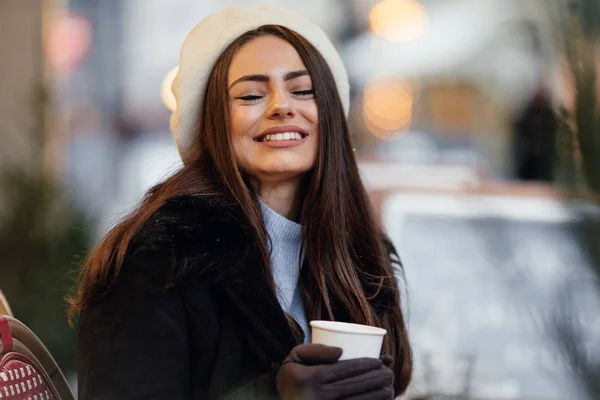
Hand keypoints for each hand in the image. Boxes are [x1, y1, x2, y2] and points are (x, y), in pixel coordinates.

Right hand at [275, 344, 393, 399]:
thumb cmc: (290, 376)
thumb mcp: (294, 356)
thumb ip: (315, 349)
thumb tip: (342, 350)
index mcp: (311, 379)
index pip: (345, 370)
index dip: (367, 365)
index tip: (380, 360)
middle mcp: (319, 398)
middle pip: (356, 386)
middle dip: (378, 379)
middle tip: (389, 372)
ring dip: (379, 395)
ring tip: (390, 386)